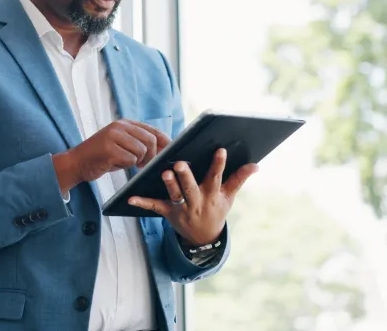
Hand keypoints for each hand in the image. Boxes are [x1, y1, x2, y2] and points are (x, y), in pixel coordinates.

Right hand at [53, 119, 170, 192]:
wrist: (76, 162)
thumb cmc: (101, 156)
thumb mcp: (121, 144)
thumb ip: (139, 142)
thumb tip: (166, 147)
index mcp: (124, 123)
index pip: (152, 130)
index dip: (165, 142)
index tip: (171, 152)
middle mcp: (119, 127)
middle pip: (150, 140)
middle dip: (152, 156)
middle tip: (143, 164)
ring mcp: (113, 137)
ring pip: (141, 151)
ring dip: (138, 162)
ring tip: (128, 163)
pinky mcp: (109, 150)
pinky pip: (130, 160)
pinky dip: (126, 166)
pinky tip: (116, 164)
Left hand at [128, 148, 257, 246]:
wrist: (203, 237)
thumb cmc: (216, 209)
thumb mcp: (229, 196)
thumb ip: (239, 179)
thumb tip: (256, 164)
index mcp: (212, 195)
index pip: (216, 178)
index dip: (219, 164)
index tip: (220, 149)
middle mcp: (197, 202)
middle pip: (191, 188)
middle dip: (186, 177)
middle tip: (181, 163)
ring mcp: (182, 208)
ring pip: (174, 196)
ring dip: (169, 185)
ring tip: (164, 172)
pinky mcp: (168, 213)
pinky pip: (154, 207)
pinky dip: (142, 203)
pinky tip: (130, 198)